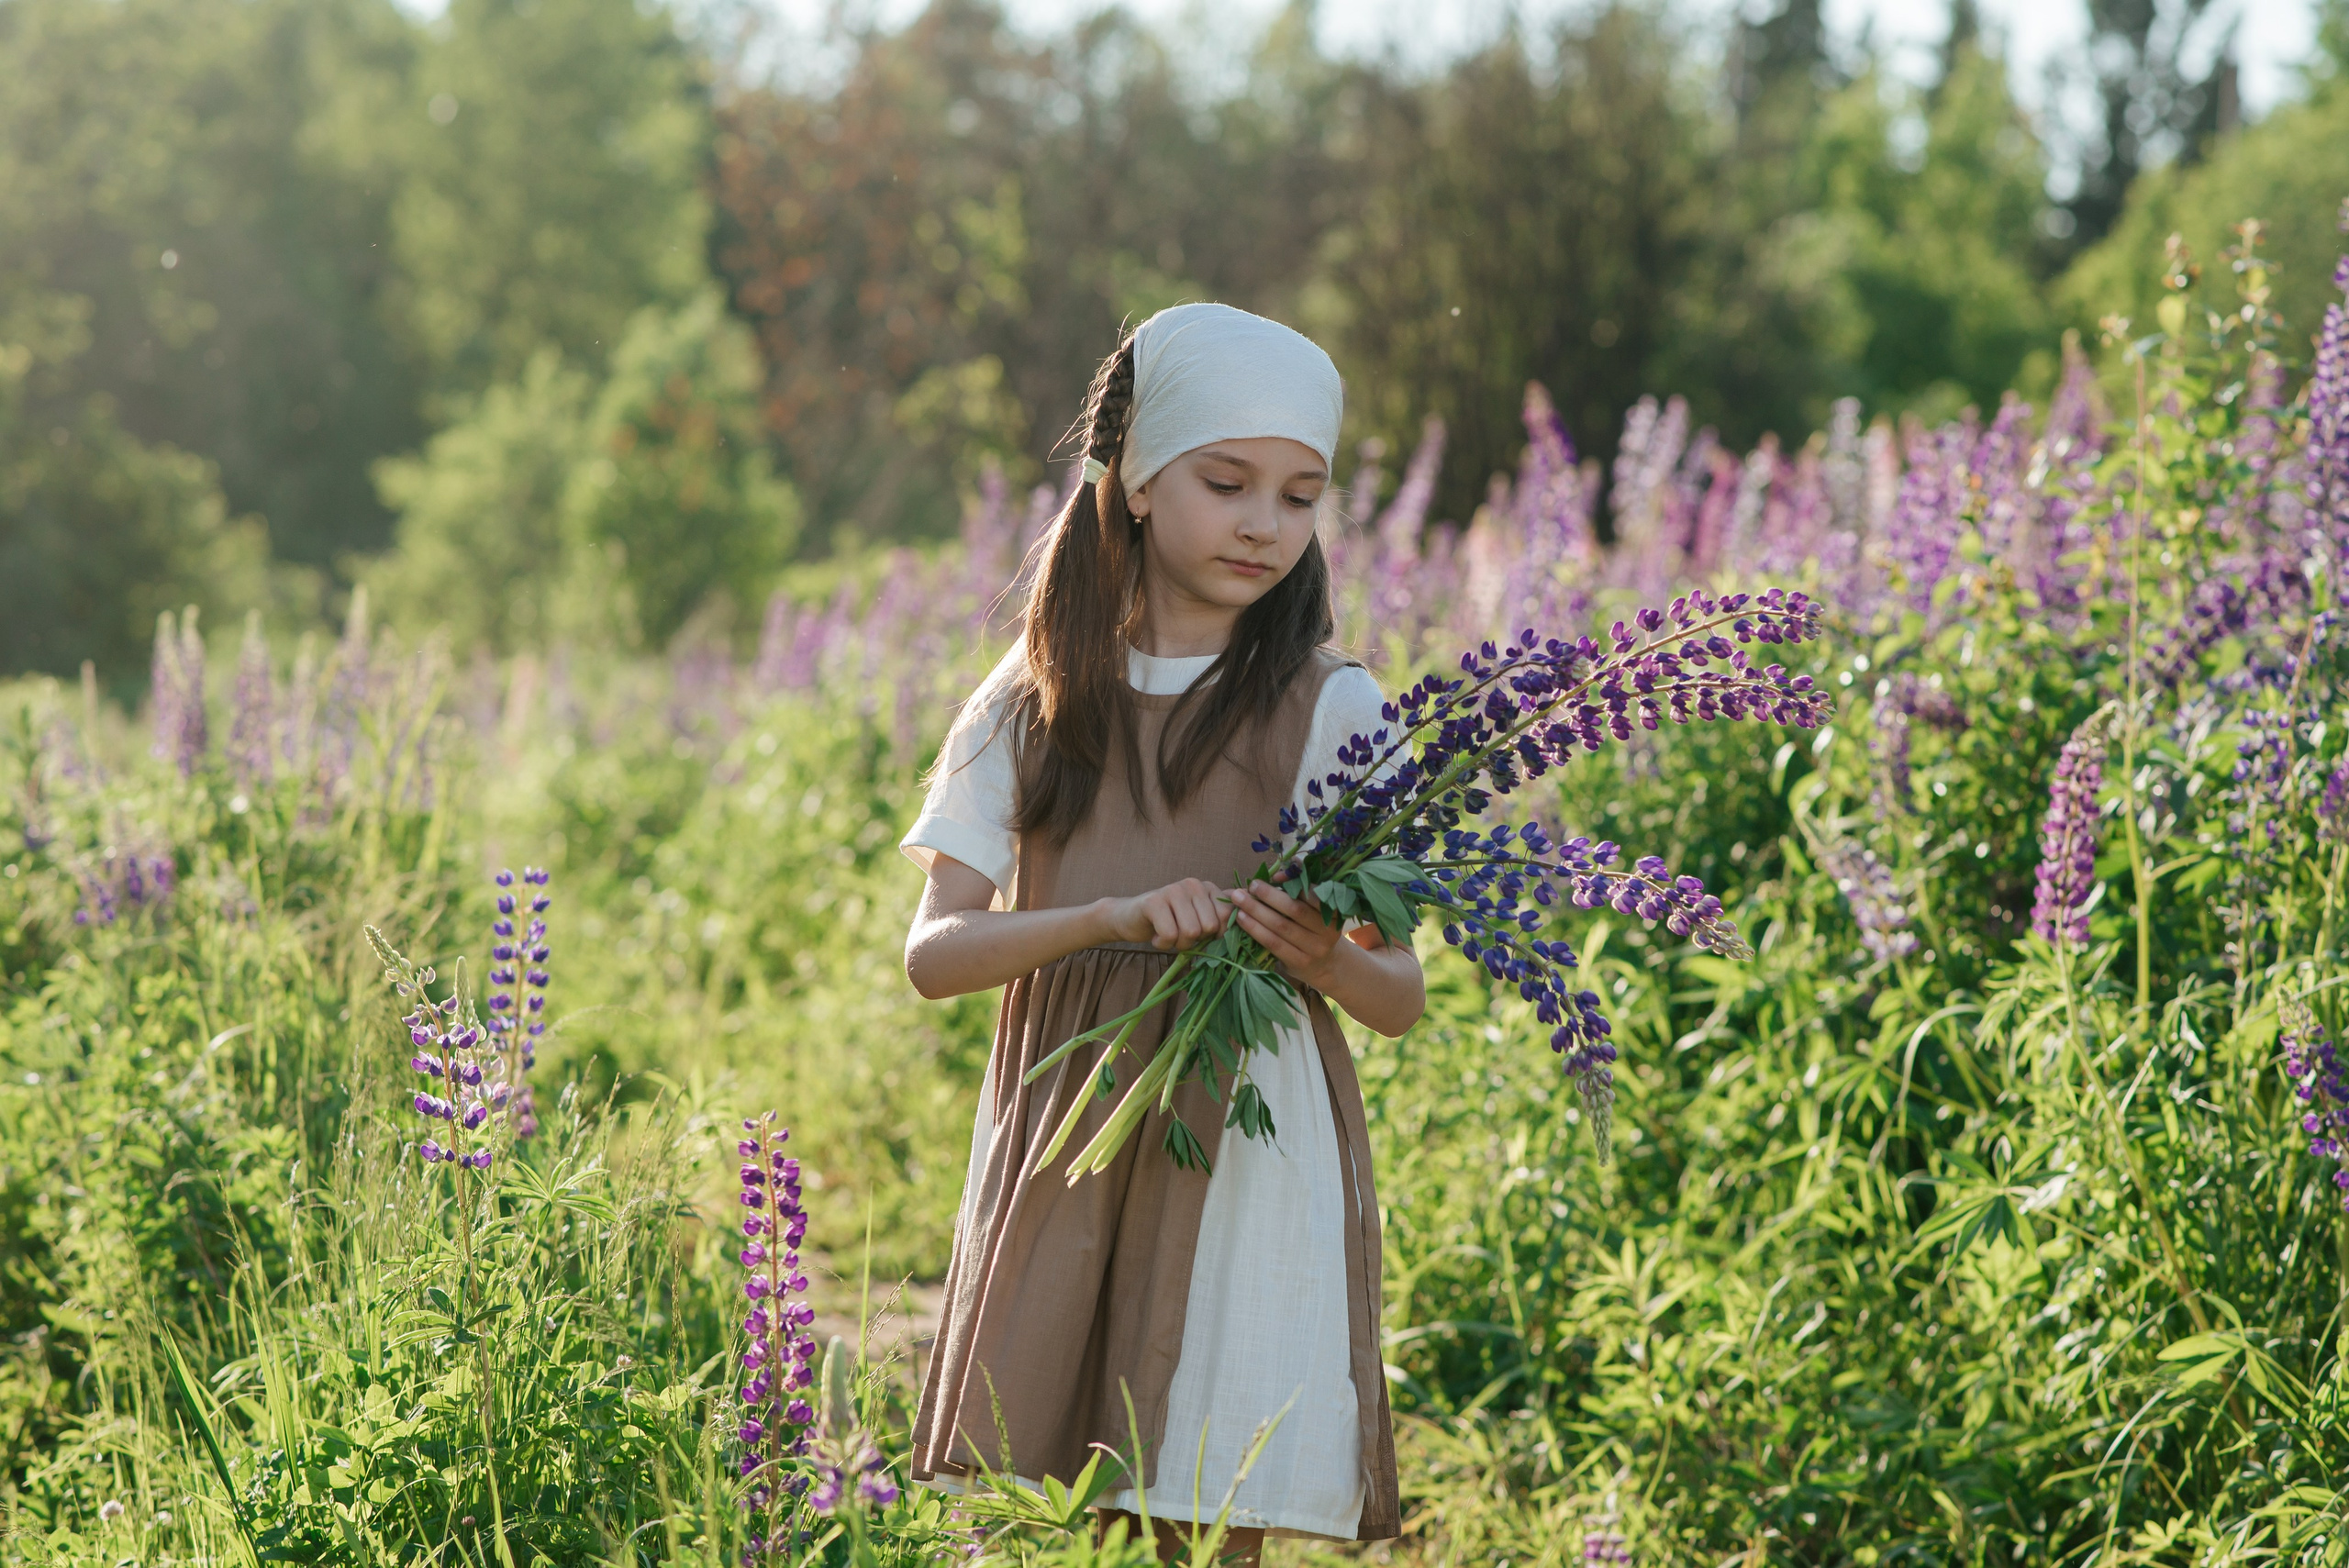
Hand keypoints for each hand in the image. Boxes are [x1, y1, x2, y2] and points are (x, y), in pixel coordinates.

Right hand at [1100, 877, 1231, 951]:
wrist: (1129, 919)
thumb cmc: (1168, 924)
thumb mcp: (1198, 922)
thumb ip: (1221, 919)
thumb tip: (1249, 921)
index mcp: (1208, 888)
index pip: (1229, 915)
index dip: (1219, 935)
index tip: (1202, 936)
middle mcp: (1193, 884)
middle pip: (1210, 927)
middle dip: (1195, 941)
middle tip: (1179, 935)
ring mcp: (1174, 889)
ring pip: (1191, 932)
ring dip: (1178, 944)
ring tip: (1168, 935)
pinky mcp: (1154, 900)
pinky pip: (1170, 934)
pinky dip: (1163, 943)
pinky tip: (1156, 935)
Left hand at [1230, 878, 1344, 988]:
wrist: (1323, 965)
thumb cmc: (1313, 929)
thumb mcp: (1315, 909)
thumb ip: (1300, 890)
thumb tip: (1277, 874)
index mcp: (1334, 911)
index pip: (1314, 893)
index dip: (1294, 882)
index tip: (1274, 875)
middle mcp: (1328, 930)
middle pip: (1294, 909)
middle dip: (1269, 895)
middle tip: (1251, 885)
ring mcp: (1315, 948)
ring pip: (1281, 926)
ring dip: (1256, 911)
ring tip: (1239, 899)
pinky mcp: (1299, 962)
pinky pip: (1273, 943)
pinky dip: (1255, 929)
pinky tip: (1241, 919)